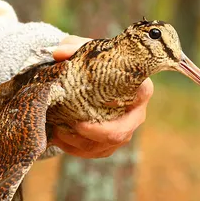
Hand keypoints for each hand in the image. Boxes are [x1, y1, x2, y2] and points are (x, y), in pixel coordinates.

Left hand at [52, 35, 153, 158]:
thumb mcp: (85, 52)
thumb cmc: (93, 65)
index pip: (142, 94)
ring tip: (57, 130)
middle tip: (73, 124)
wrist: (89, 82)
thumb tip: (58, 54)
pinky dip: (74, 149)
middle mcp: (136, 113)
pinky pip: (95, 153)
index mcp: (139, 88)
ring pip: (105, 146)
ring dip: (79, 142)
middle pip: (121, 132)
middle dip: (95, 133)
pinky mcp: (111, 144)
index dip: (121, 105)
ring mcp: (124, 131)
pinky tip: (58, 139)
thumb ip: (73, 47)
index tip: (98, 103)